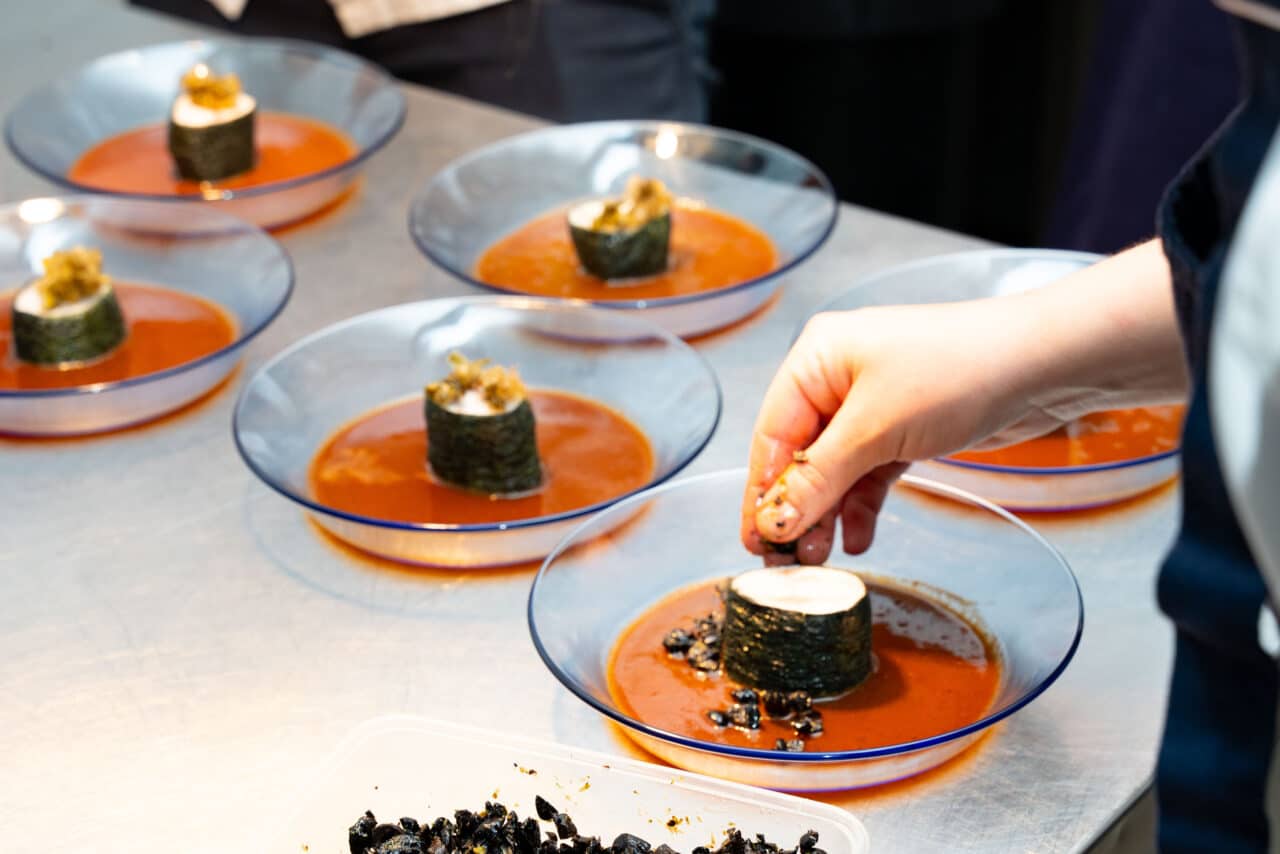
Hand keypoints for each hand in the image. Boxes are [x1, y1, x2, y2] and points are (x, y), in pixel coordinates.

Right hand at [740, 239, 1188, 562]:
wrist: (1045, 363)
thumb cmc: (958, 371)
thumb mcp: (875, 430)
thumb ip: (818, 479)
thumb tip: (771, 522)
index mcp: (816, 361)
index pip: (772, 436)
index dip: (763, 494)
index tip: (757, 543)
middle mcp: (838, 379)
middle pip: (800, 456)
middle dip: (797, 510)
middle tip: (789, 562)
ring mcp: (873, 404)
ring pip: (835, 470)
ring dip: (829, 514)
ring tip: (823, 559)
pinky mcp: (905, 427)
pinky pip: (869, 471)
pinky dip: (863, 504)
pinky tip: (860, 537)